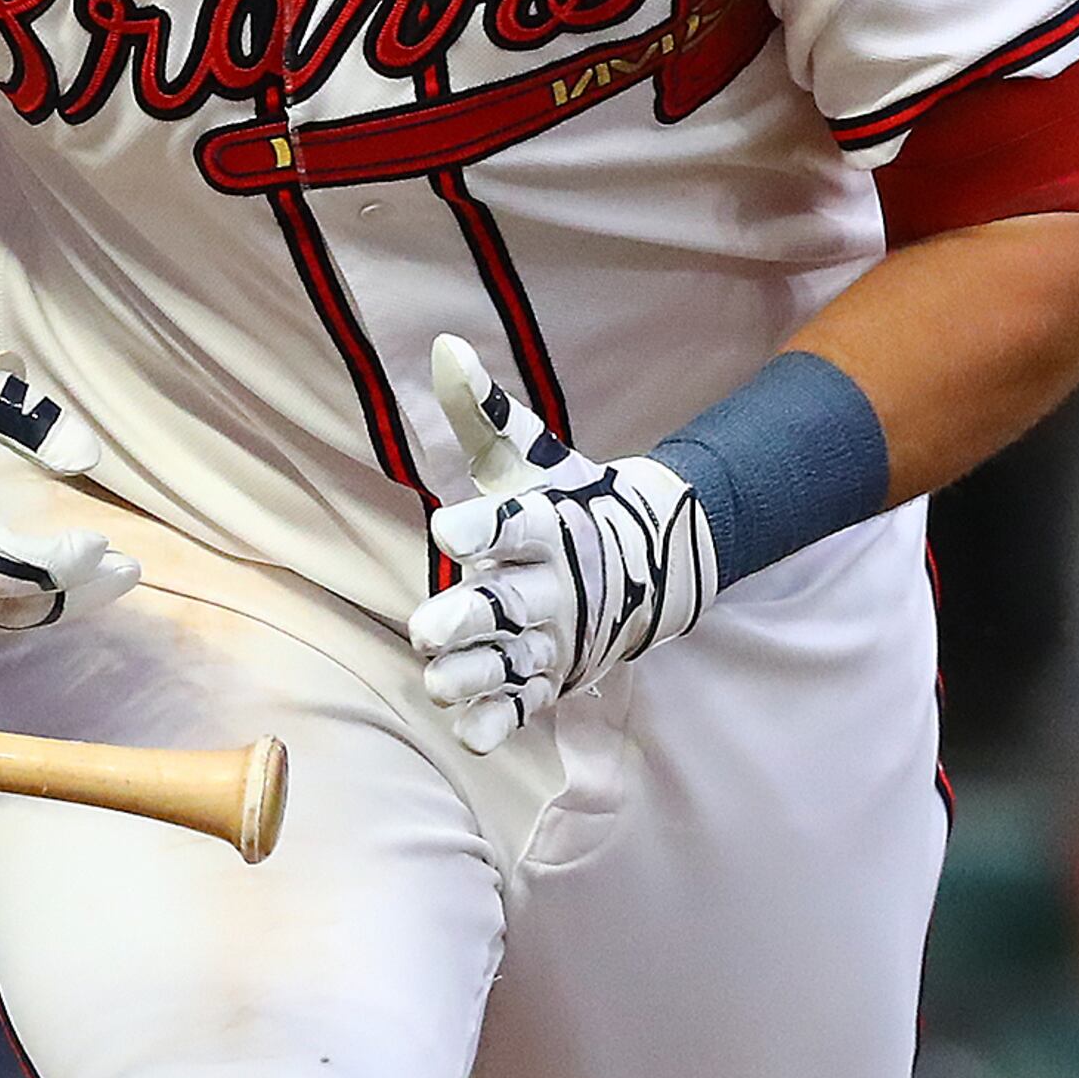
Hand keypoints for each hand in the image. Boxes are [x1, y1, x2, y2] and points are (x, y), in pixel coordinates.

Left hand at [408, 335, 718, 750]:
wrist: (653, 560)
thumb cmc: (570, 502)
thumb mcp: (529, 457)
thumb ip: (486, 411)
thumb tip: (445, 347)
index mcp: (545, 526)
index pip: (513, 524)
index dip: (480, 526)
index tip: (443, 528)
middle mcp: (553, 585)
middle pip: (507, 604)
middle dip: (468, 619)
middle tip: (425, 629)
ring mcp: (555, 636)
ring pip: (512, 662)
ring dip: (474, 675)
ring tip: (437, 681)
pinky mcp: (555, 676)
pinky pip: (528, 703)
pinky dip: (502, 720)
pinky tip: (469, 730)